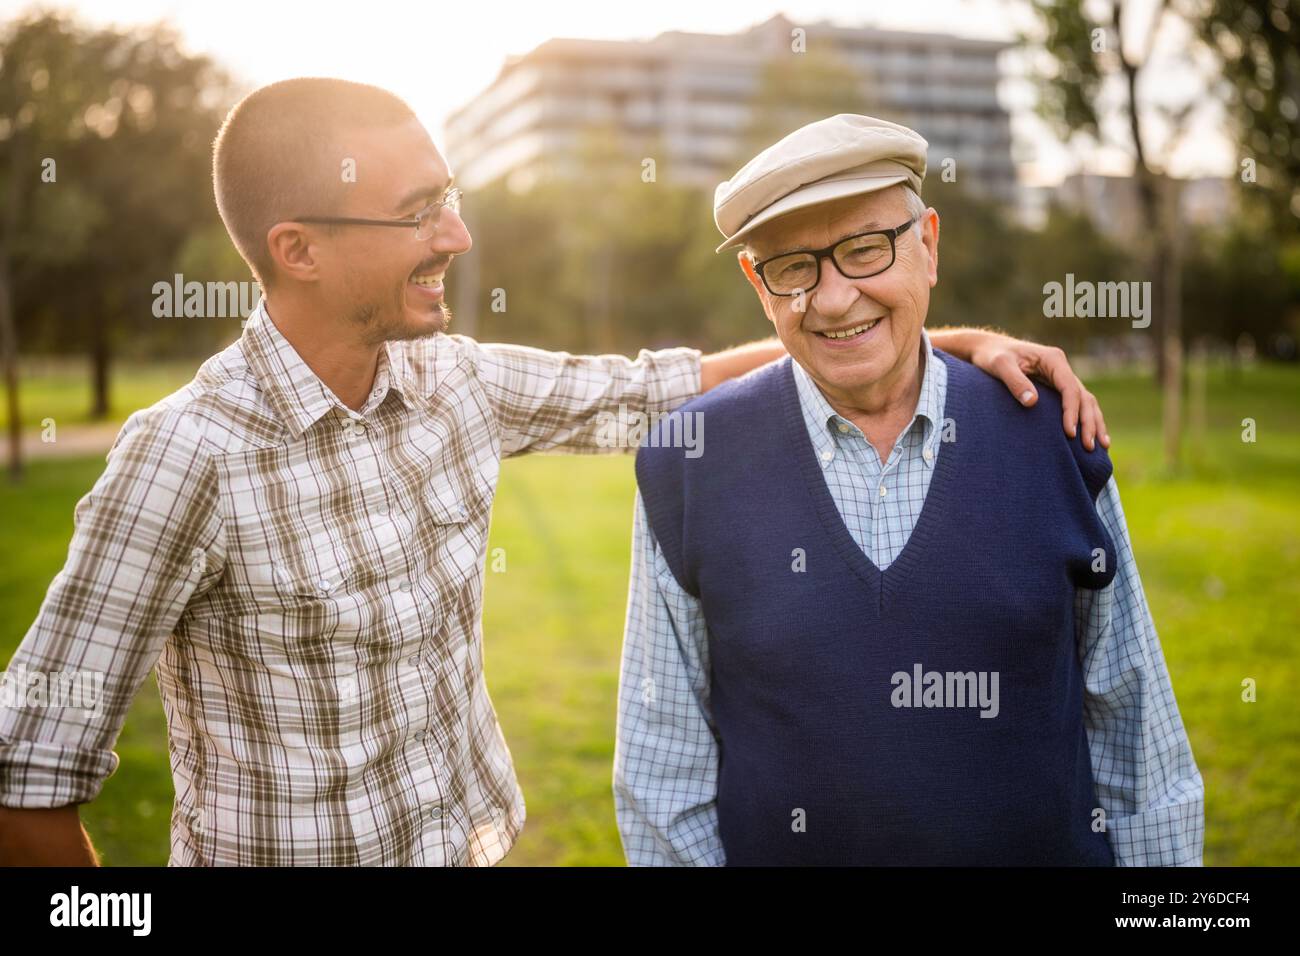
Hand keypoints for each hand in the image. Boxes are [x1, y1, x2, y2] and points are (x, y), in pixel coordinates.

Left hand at [967, 334, 1108, 450]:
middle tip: (1088, 447)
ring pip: (1086, 401)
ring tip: (1101, 446)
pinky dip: (1087, 419)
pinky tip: (1093, 436)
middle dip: (1088, 422)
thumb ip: (1015, 382)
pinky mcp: (1057, 386)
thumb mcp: (999, 366)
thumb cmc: (992, 356)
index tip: (1070, 433)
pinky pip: (1077, 403)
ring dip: (1094, 422)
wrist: (988, 349)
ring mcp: (1061, 377)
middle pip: (1083, 397)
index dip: (1071, 412)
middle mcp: (1061, 367)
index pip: (1070, 388)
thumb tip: (1032, 402)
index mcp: (1053, 360)